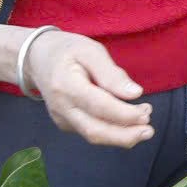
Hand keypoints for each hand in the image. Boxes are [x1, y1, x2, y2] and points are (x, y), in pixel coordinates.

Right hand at [26, 31, 153, 148]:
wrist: (37, 58)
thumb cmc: (68, 50)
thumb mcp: (91, 50)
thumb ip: (112, 73)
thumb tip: (135, 94)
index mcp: (66, 85)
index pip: (99, 106)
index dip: (124, 114)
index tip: (146, 112)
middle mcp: (61, 107)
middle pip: (94, 131)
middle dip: (125, 135)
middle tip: (149, 130)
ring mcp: (61, 118)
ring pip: (93, 135)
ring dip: (121, 136)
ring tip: (144, 127)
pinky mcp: (65, 124)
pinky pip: (90, 131)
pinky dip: (111, 131)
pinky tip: (127, 121)